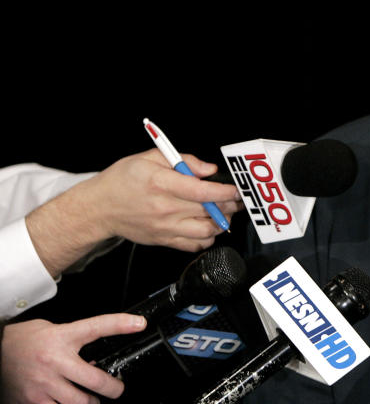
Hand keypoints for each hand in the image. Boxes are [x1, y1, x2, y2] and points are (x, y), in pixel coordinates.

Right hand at [1, 314, 146, 403]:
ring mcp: (43, 385)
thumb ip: (73, 341)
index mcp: (62, 337)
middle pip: (96, 381)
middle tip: (116, 390)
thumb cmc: (19, 342)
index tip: (139, 323)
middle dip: (113, 388)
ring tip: (91, 403)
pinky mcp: (32, 403)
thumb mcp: (50, 330)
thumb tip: (94, 359)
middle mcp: (55, 361)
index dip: (121, 323)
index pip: (97, 326)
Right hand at [26, 149, 241, 276]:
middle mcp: (165, 208)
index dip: (225, 191)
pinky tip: (207, 227)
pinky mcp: (164, 240)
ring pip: (206, 232)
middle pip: (210, 211)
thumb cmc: (122, 181)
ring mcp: (165, 227)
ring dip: (221, 222)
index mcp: (161, 184)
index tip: (236, 189)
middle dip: (230, 205)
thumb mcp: (148, 158)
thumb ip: (182, 160)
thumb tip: (208, 169)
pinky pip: (194, 245)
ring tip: (223, 212)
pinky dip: (207, 238)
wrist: (99, 208)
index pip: (202, 191)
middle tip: (236, 199)